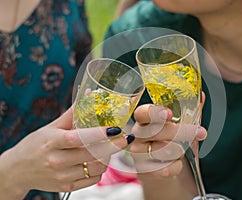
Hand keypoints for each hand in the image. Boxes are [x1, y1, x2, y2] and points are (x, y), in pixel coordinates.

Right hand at [0, 107, 134, 198]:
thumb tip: (89, 94)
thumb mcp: (51, 127)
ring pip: (95, 168)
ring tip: (109, 149)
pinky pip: (92, 179)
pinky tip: (97, 161)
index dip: (98, 134)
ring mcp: (61, 175)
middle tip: (125, 138)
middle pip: (91, 154)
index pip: (78, 138)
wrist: (18, 170)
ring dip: (107, 157)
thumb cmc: (36, 145)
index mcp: (52, 141)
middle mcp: (56, 160)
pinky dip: (99, 170)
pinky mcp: (66, 186)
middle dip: (113, 146)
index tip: (116, 129)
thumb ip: (72, 113)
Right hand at [130, 92, 206, 178]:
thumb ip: (190, 110)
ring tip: (181, 149)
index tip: (169, 114)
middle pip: (157, 132)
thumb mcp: (181, 125)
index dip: (154, 113)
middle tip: (201, 132)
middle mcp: (137, 134)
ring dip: (179, 150)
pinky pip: (164, 168)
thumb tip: (201, 95)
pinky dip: (176, 167)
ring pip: (163, 151)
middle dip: (182, 132)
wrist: (163, 167)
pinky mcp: (142, 170)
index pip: (142, 113)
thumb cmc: (171, 141)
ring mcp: (137, 152)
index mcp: (144, 118)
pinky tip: (175, 163)